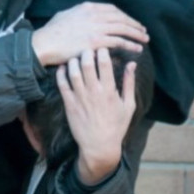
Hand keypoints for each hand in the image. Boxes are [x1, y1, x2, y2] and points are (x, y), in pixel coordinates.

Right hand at [32, 2, 147, 66]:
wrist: (44, 43)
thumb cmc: (51, 32)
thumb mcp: (64, 15)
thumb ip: (77, 14)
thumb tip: (83, 14)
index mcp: (87, 7)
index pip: (112, 9)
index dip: (124, 16)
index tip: (130, 21)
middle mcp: (94, 15)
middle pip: (121, 18)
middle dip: (134, 24)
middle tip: (143, 30)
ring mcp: (96, 28)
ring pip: (123, 28)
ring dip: (136, 34)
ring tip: (144, 39)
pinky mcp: (96, 41)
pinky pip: (119, 42)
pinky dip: (130, 44)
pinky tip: (137, 48)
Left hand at [56, 49, 136, 184]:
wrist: (99, 146)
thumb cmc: (116, 125)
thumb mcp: (128, 105)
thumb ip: (129, 83)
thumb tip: (132, 63)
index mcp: (110, 91)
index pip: (105, 64)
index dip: (102, 51)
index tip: (102, 47)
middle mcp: (94, 92)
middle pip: (87, 64)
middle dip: (86, 52)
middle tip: (86, 48)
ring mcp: (80, 98)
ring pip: (73, 72)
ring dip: (73, 61)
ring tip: (75, 57)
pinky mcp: (69, 104)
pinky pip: (62, 84)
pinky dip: (61, 73)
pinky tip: (63, 68)